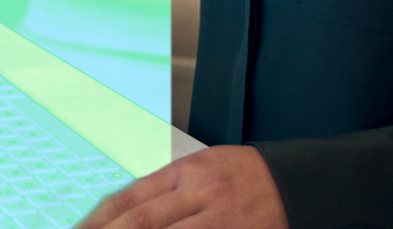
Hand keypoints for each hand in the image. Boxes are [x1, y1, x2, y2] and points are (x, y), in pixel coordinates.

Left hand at [78, 146, 285, 228]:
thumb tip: (123, 213)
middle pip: (140, 222)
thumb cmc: (244, 175)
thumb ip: (165, 191)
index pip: (128, 199)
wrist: (294, 182)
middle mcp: (197, 193)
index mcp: (183, 171)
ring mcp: (216, 218)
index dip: (97, 222)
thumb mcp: (201, 170)